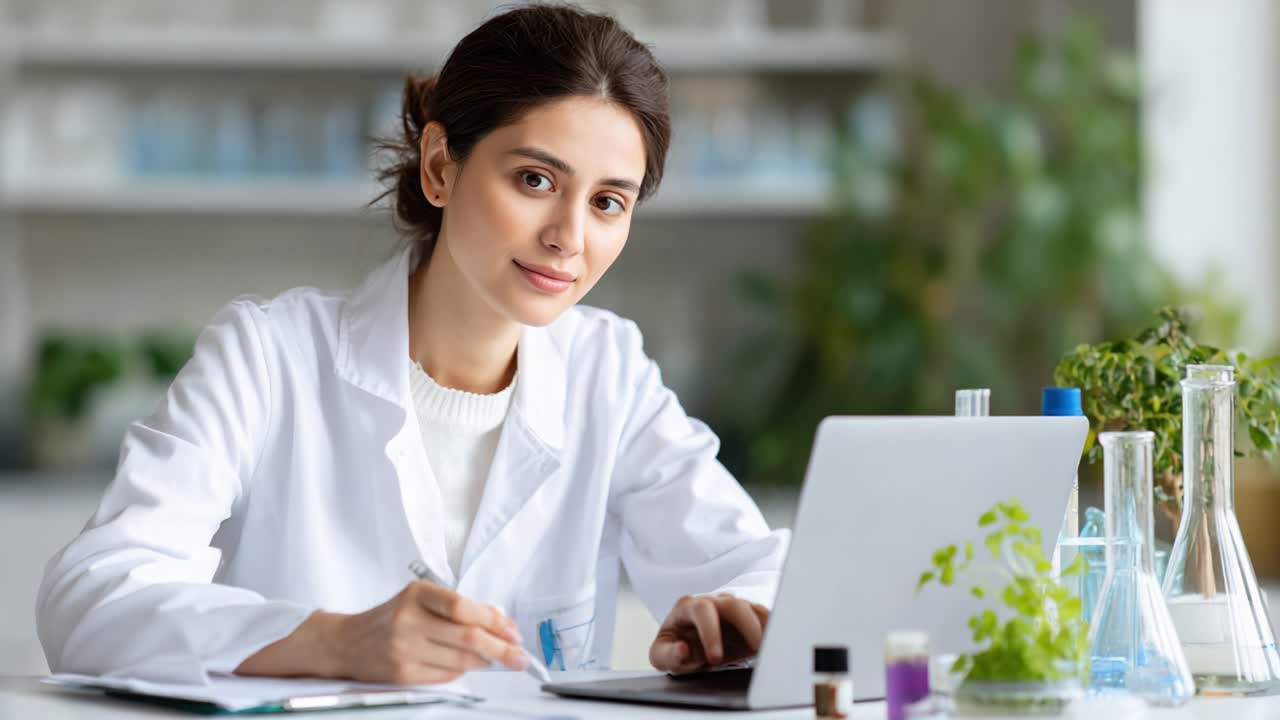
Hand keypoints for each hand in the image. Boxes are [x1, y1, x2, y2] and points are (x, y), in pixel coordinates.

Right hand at [237, 581, 527, 683]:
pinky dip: (463, 672)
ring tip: (497, 659)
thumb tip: (499, 622)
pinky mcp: (403, 674)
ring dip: (486, 662)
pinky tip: (470, 666)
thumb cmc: (389, 617)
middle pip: (468, 638)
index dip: (494, 620)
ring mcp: (404, 649)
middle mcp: (408, 621)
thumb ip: (454, 607)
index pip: (462, 607)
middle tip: (520, 656)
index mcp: (416, 595)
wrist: (345, 642)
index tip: (513, 631)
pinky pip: (446, 676)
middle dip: (501, 648)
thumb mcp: (418, 599)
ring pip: (461, 661)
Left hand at [649, 594, 768, 673]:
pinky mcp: (749, 619)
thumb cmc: (674, 647)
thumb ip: (668, 654)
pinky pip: (764, 619)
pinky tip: (777, 643)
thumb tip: (683, 649)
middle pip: (734, 604)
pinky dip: (773, 629)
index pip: (702, 611)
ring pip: (753, 609)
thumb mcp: (662, 656)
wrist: (687, 646)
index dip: (710, 632)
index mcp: (688, 607)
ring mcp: (732, 609)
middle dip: (747, 625)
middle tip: (756, 648)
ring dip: (764, 627)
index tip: (715, 658)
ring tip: (771, 647)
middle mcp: (713, 603)